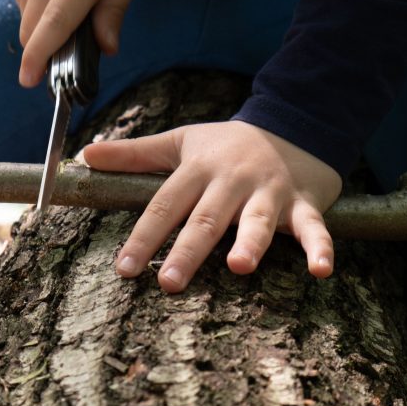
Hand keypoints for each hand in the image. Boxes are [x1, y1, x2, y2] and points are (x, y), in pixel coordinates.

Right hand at [8, 0, 142, 87]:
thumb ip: (114, 9)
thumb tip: (107, 49)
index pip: (56, 22)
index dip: (42, 55)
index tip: (30, 81)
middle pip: (34, 31)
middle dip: (44, 54)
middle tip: (68, 58)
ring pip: (27, 20)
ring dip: (44, 29)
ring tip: (71, 5)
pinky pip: (23, 3)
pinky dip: (38, 10)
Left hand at [79, 121, 342, 292]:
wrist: (294, 123)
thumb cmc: (228, 144)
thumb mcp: (181, 142)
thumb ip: (135, 154)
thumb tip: (85, 155)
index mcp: (199, 169)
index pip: (165, 204)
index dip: (144, 236)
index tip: (124, 268)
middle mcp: (233, 181)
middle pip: (207, 218)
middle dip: (188, 250)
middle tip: (168, 282)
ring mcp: (270, 192)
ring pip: (259, 220)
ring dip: (251, 243)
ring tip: (240, 267)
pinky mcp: (304, 204)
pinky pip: (314, 228)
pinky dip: (320, 248)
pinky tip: (321, 271)